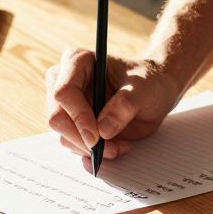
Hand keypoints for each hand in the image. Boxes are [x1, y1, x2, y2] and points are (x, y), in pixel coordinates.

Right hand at [44, 49, 184, 166]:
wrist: (155, 93)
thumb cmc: (149, 82)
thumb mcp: (144, 90)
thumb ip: (125, 105)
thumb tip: (104, 129)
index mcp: (78, 61)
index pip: (64, 92)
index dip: (78, 117)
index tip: (97, 138)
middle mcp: (64, 81)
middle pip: (57, 117)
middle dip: (82, 139)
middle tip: (110, 149)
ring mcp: (67, 105)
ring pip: (64, 135)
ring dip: (91, 148)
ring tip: (120, 145)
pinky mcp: (73, 124)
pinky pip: (74, 145)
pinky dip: (94, 152)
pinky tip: (116, 147)